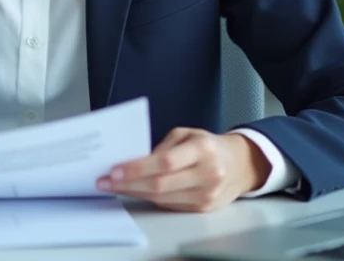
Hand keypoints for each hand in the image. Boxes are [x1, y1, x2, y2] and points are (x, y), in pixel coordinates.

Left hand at [96, 128, 269, 211]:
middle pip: (161, 185)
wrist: (239, 164)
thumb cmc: (207, 145)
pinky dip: (148, 198)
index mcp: (203, 149)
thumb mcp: (186, 134)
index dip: (137, 168)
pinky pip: (169, 204)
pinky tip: (133, 191)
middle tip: (105, 182)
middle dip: (128, 184)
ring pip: (162, 198)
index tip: (114, 170)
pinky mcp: (203, 208)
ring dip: (134, 193)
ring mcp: (206, 194)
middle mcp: (207, 173)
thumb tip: (132, 161)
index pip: (165, 162)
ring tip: (113, 187)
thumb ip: (162, 147)